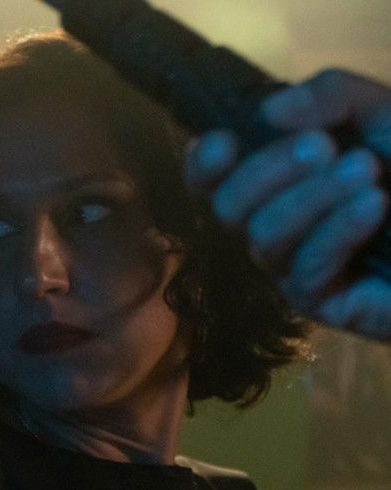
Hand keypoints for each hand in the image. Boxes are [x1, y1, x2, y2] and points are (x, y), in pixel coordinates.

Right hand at [185, 69, 390, 339]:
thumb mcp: (385, 115)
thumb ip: (333, 97)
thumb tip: (268, 111)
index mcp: (281, 182)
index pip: (214, 180)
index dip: (204, 164)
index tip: (224, 141)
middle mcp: (278, 225)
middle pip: (228, 206)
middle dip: (268, 171)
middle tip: (324, 147)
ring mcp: (296, 268)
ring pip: (262, 237)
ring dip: (311, 198)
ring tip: (367, 171)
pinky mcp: (323, 304)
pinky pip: (304, 269)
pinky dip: (336, 231)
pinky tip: (374, 205)